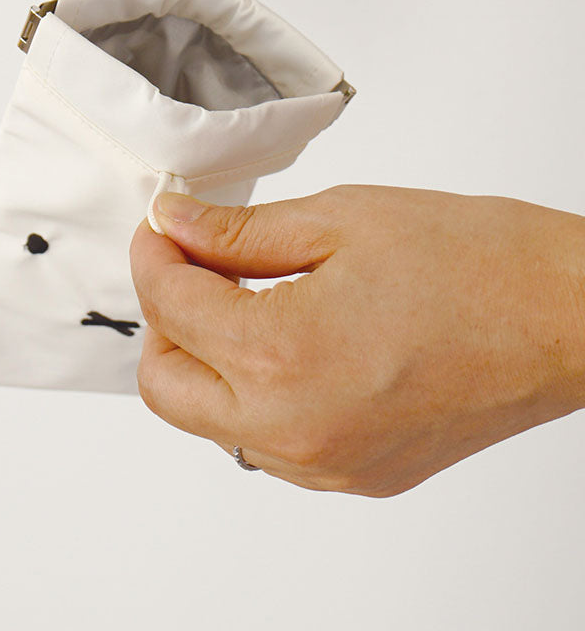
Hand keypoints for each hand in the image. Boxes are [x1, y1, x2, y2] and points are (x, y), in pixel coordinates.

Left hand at [129, 185, 584, 495]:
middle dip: (162, 318)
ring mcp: (325, 464)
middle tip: (190, 266)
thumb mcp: (337, 221)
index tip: (164, 225)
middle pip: (164, 385)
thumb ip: (237, 233)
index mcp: (281, 357)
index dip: (154, 253)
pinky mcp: (354, 475)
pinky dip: (251, 392)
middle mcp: (293, 429)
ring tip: (242, 298)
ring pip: (209, 421)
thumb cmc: (475, 261)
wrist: (569, 317)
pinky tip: (285, 341)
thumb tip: (175, 224)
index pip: (168, 306)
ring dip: (203, 359)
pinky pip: (264, 441)